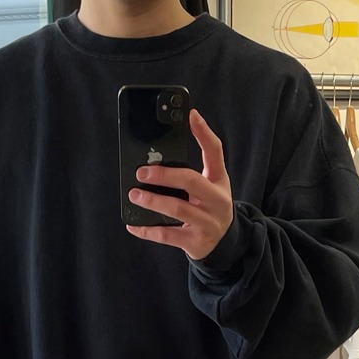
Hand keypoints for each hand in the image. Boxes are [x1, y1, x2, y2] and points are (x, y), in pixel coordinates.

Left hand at [126, 109, 233, 260]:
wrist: (224, 244)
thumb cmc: (210, 207)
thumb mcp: (212, 185)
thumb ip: (193, 168)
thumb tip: (160, 154)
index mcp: (220, 181)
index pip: (215, 152)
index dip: (203, 133)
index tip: (190, 115)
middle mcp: (217, 201)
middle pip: (191, 181)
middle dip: (164, 175)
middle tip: (141, 172)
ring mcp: (207, 223)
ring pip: (177, 209)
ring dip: (153, 201)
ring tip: (134, 195)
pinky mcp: (195, 242)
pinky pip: (168, 235)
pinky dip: (147, 231)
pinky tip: (133, 225)